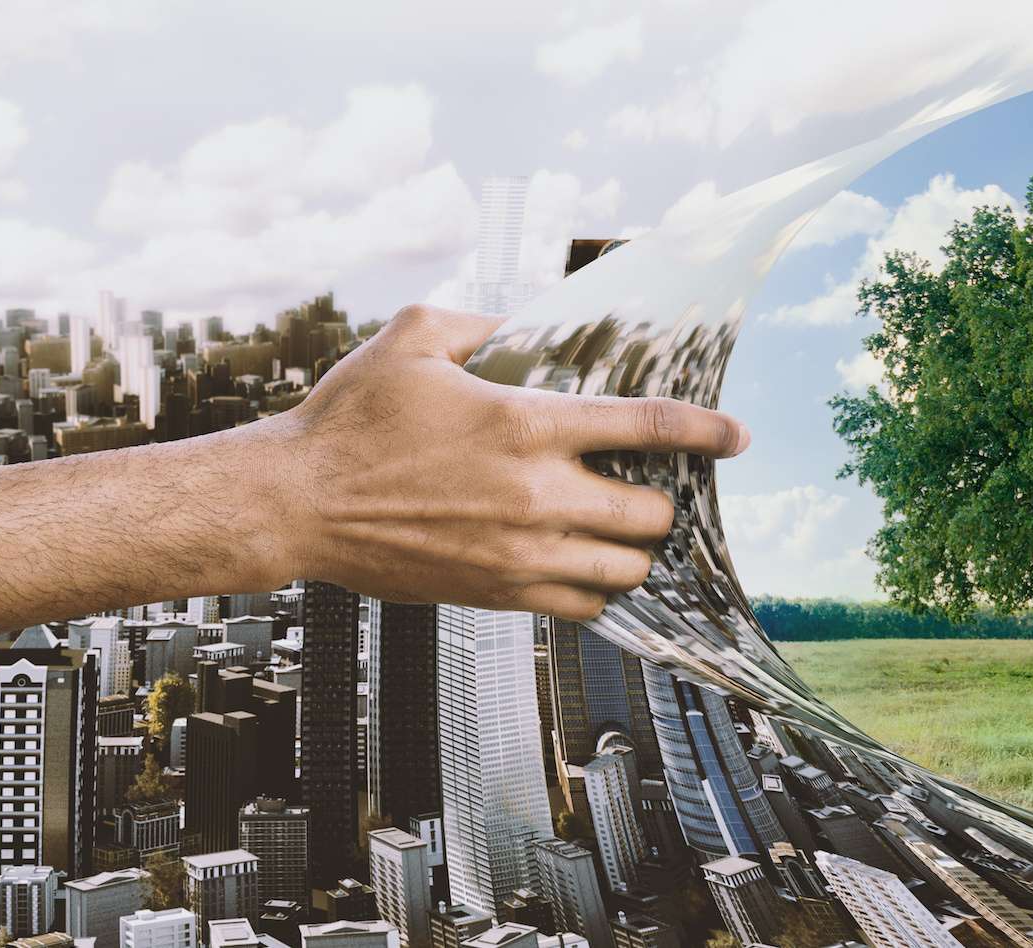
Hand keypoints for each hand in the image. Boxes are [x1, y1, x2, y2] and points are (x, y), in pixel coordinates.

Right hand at [266, 303, 748, 618]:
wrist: (294, 503)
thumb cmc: (349, 419)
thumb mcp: (414, 337)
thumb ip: (484, 323)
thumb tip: (529, 325)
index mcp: (526, 425)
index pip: (648, 426)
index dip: (707, 429)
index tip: (738, 435)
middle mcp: (537, 496)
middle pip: (652, 515)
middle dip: (665, 501)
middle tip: (653, 489)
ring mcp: (520, 553)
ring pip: (626, 572)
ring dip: (636, 552)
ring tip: (623, 532)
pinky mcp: (497, 593)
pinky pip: (582, 608)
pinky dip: (598, 591)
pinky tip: (586, 568)